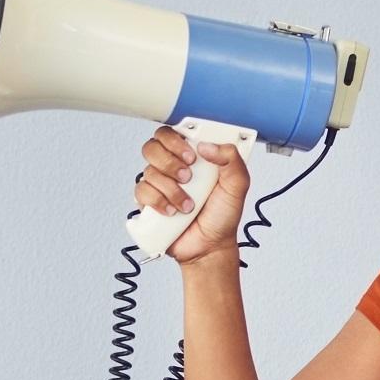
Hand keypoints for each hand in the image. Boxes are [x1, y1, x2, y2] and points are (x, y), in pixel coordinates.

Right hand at [133, 124, 250, 264]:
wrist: (210, 246)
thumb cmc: (222, 215)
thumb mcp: (238, 185)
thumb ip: (231, 159)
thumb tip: (206, 146)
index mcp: (192, 156)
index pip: (171, 133)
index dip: (175, 140)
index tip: (191, 156)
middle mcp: (172, 167)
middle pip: (152, 147)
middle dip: (169, 163)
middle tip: (188, 178)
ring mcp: (158, 185)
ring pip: (148, 172)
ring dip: (170, 189)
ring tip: (187, 204)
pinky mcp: (148, 203)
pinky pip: (141, 193)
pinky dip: (158, 202)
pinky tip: (173, 212)